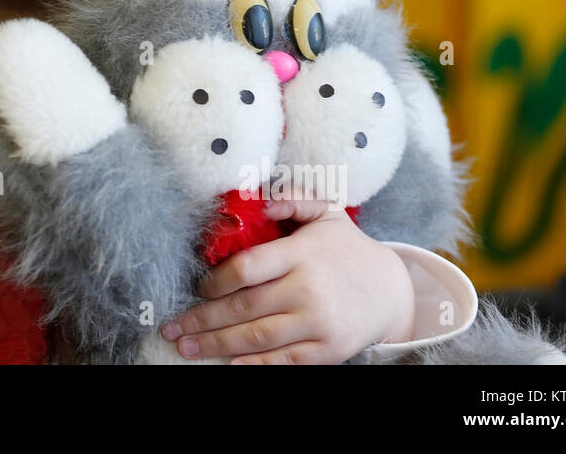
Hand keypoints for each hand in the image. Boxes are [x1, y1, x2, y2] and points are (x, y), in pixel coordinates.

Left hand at [160, 198, 415, 363]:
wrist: (392, 290)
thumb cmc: (347, 249)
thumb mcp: (326, 213)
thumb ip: (290, 200)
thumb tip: (257, 200)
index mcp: (301, 254)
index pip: (247, 268)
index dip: (215, 281)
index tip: (197, 288)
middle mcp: (308, 289)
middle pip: (244, 307)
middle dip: (202, 319)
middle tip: (173, 328)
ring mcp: (318, 323)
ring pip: (258, 337)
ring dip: (216, 345)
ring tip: (187, 348)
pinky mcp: (327, 350)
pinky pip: (284, 361)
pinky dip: (254, 365)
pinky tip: (228, 364)